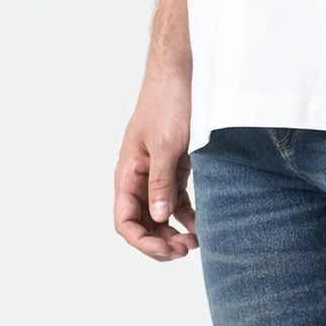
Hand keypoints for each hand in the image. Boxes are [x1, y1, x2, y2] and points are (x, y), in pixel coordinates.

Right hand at [115, 67, 197, 259]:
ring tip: (194, 243)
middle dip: (160, 243)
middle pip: (142, 224)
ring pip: (159, 216)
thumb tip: (158, 217)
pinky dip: (186, 216)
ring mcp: (156, 174)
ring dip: (173, 233)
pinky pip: (176, 201)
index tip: (167, 249)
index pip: (125, 221)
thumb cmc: (167, 103)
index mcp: (127, 174)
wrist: (182, 75)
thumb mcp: (166, 144)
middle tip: (185, 250)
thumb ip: (161, 182)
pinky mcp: (175, 168)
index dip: (143, 242)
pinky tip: (199, 226)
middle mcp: (138, 179)